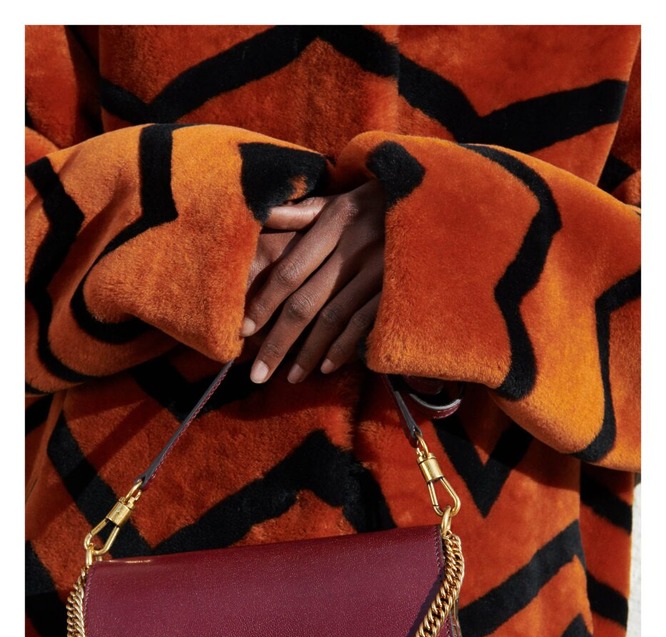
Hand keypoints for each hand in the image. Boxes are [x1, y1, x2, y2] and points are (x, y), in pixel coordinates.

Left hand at [242, 180, 384, 382]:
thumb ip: (303, 212)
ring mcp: (379, 271)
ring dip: (308, 353)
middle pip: (305, 304)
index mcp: (335, 221)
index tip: (243, 331)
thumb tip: (261, 213)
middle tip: (257, 374)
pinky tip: (325, 367)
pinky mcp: (398, 290)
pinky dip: (343, 348)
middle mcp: (354, 248)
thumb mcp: (343, 197)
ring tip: (290, 378)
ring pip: (333, 320)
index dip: (264, 304)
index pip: (290, 272)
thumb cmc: (382, 202)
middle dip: (278, 343)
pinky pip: (364, 325)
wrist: (438, 204)